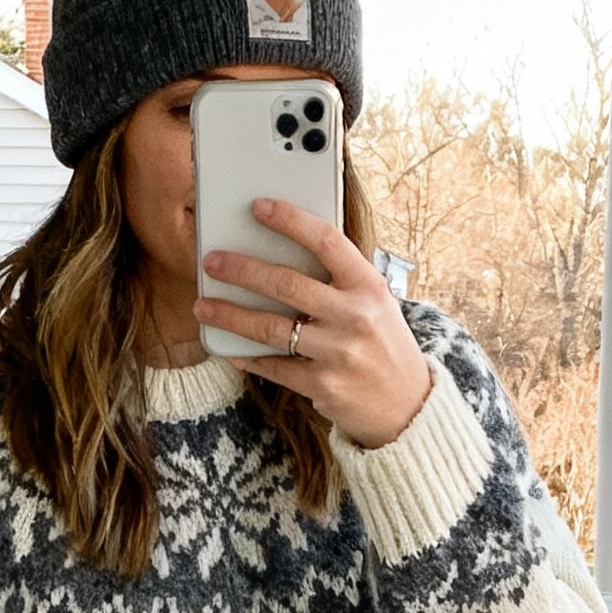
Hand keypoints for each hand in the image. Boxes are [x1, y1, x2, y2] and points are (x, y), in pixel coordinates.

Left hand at [195, 198, 432, 448]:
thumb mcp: (374, 302)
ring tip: (204, 305)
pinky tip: (230, 346)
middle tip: (212, 261)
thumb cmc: (382, 343)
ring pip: (271, 328)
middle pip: (287, 284)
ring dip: (231, 315)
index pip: (326, 241)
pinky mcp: (323, 385)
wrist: (407, 405)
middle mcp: (355, 317)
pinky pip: (275, 366)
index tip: (258, 207)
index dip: (290, 221)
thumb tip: (283, 251)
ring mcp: (338, 353)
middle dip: (242, 270)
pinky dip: (249, 356)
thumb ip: (339, 279)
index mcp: (369, 286)